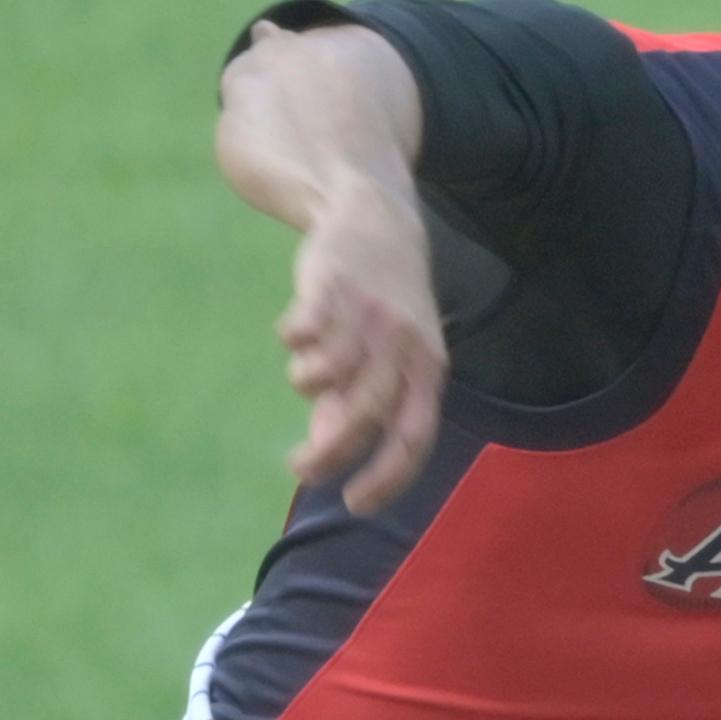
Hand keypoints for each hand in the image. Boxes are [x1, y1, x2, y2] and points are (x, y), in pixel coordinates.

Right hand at [276, 173, 446, 514]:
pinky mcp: (332, 282)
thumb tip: (328, 453)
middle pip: (368, 412)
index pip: (415, 436)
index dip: (388, 476)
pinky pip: (305, 327)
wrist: (376, 215)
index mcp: (428, 368)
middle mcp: (403, 343)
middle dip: (332, 452)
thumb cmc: (384, 306)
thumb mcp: (390, 358)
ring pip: (330, 370)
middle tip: (301, 470)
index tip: (355, 504)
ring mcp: (368, 312)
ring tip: (302, 377)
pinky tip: (292, 333)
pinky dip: (292, 338)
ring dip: (306, 383)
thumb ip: (356, 403)